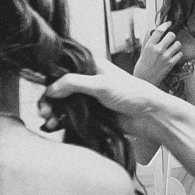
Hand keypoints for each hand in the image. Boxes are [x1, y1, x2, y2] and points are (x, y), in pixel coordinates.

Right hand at [42, 56, 173, 139]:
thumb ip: (74, 83)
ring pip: (64, 105)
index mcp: (92, 67)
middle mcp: (89, 82)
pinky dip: (62, 122)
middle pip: (60, 90)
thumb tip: (51, 89)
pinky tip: (55, 126)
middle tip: (44, 112)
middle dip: (49, 101)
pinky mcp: (93, 115)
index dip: (50, 80)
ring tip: (49, 121)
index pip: (63, 70)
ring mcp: (90, 99)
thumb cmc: (135, 94)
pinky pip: (72, 118)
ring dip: (54, 113)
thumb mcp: (102, 84)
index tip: (44, 92)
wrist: (151, 117)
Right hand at [133, 21, 181, 86]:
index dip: (166, 25)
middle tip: (169, 40)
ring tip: (171, 49)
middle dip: (172, 36)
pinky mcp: (171, 64)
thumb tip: (155, 29)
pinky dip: (177, 54)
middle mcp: (158, 50)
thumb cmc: (144, 63)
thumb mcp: (144, 49)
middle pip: (171, 35)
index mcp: (149, 45)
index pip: (159, 31)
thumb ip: (150, 39)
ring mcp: (165, 57)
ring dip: (176, 45)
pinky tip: (172, 56)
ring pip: (178, 44)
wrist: (144, 78)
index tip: (169, 23)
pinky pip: (180, 54)